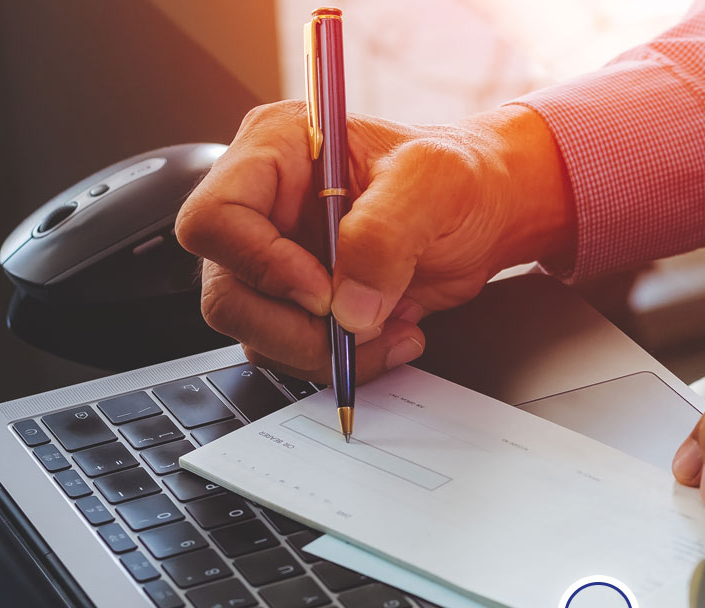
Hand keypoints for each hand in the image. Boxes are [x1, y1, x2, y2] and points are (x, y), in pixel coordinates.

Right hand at [175, 102, 575, 382]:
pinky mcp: (292, 301)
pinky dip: (337, 360)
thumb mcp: (434, 180)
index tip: (323, 292)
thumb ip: (386, 233)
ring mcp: (272, 257)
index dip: (259, 264)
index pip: (217, 218)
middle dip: (291, 326)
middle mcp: (261, 204)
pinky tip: (385, 336)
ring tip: (386, 330)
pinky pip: (287, 349)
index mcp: (274, 149)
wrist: (487, 213)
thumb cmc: (460, 176)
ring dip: (319, 349)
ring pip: (252, 330)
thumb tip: (348, 308)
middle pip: (225, 289)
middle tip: (356, 328)